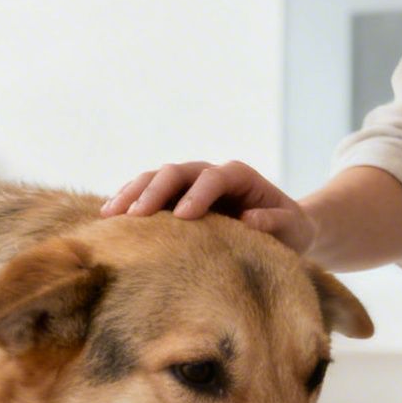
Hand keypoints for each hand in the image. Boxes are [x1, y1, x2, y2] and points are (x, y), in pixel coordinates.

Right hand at [100, 160, 316, 254]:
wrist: (282, 228)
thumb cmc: (290, 230)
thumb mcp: (293, 229)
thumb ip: (276, 222)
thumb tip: (251, 219)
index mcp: (238, 176)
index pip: (213, 178)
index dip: (198, 194)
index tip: (183, 217)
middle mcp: (210, 173)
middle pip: (177, 172)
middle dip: (154, 191)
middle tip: (136, 216)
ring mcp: (190, 183)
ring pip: (156, 178)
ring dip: (132, 193)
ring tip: (110, 214)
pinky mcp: (175, 198)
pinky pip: (148, 192)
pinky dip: (129, 200)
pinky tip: (109, 216)